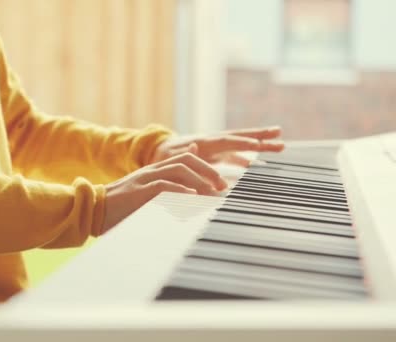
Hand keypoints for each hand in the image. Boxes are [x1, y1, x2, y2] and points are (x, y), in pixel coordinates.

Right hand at [102, 152, 227, 230]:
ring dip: (199, 180)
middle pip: (186, 160)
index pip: (186, 159)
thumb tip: (185, 192)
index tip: (221, 183)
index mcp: (154, 170)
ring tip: (213, 193)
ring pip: (178, 170)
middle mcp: (151, 170)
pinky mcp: (138, 192)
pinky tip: (192, 197)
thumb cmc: (119, 207)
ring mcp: (144, 179)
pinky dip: (179, 191)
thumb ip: (164, 188)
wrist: (92, 209)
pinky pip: (162, 186)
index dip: (207, 168)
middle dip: (208, 171)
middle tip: (223, 187)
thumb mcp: (145, 195)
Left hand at [151, 126, 284, 166]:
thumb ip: (181, 154)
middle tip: (279, 134)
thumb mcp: (168, 156)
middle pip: (239, 137)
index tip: (257, 144)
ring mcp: (216, 148)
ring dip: (259, 144)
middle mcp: (213, 142)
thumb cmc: (162, 156)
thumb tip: (192, 148)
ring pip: (241, 145)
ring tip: (280, 144)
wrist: (158, 151)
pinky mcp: (216, 155)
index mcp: (203, 142)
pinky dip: (247, 159)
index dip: (241, 143)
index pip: (225, 141)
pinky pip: (235, 156)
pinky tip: (260, 164)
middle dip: (259, 136)